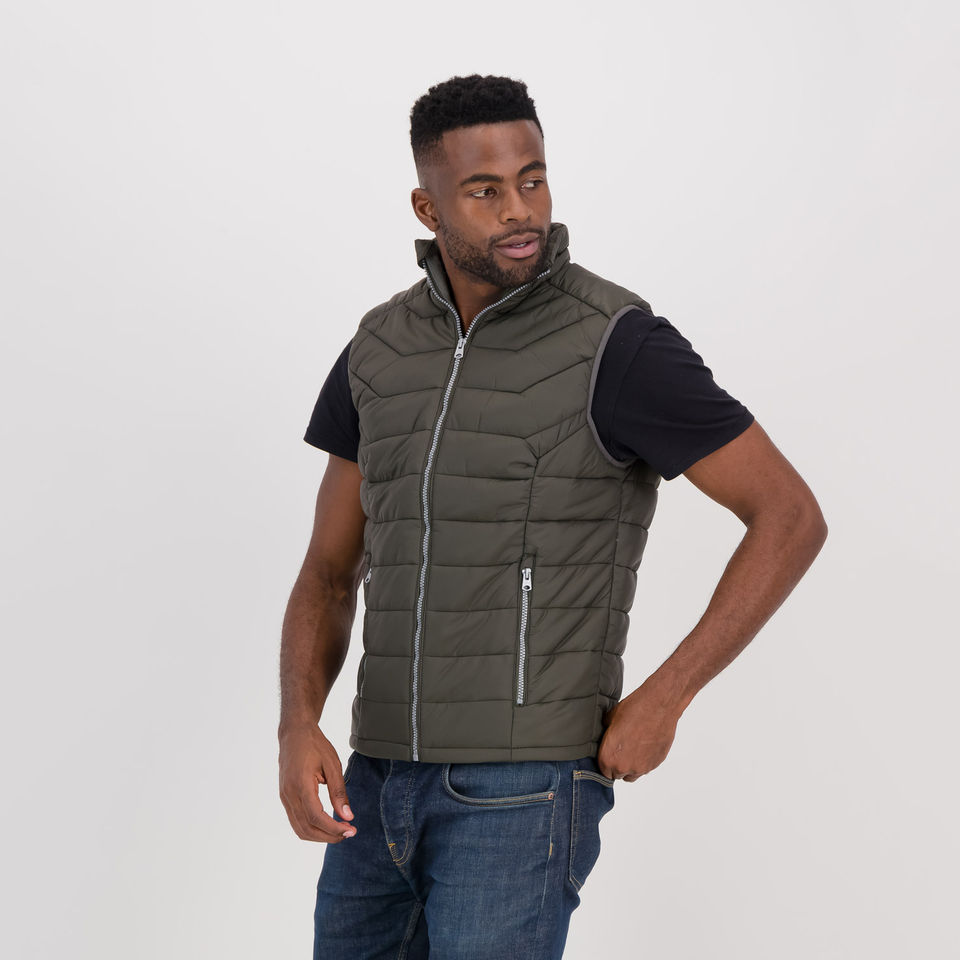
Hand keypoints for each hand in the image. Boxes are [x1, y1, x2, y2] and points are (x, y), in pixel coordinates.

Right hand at [278, 724, 356, 842]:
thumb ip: (339, 792)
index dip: (333, 829)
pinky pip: (296, 821)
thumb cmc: (315, 745)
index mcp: (301, 785)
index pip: (316, 817)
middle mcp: (289, 794)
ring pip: (299, 828)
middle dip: (328, 836)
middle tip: (348, 833)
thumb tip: (348, 817)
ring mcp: (284, 797)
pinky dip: (311, 828)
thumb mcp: (333, 764)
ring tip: (339, 831)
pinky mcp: (285, 797)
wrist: (294, 733)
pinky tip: (326, 824)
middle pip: (307, 828)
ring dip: (320, 835)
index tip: (351, 830)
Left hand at [596, 682, 683, 781]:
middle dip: (618, 764)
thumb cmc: (633, 710)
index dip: (606, 762)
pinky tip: (645, 744)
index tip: (609, 753)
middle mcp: (624, 767)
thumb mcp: (609, 719)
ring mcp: (641, 767)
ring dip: (631, 765)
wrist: (658, 706)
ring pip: (633, 774)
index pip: (603, 771)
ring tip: (633, 746)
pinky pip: (646, 767)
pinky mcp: (656, 763)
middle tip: (621, 748)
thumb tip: (604, 736)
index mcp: (608, 758)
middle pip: (618, 775)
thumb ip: (605, 734)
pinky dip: (644, 759)